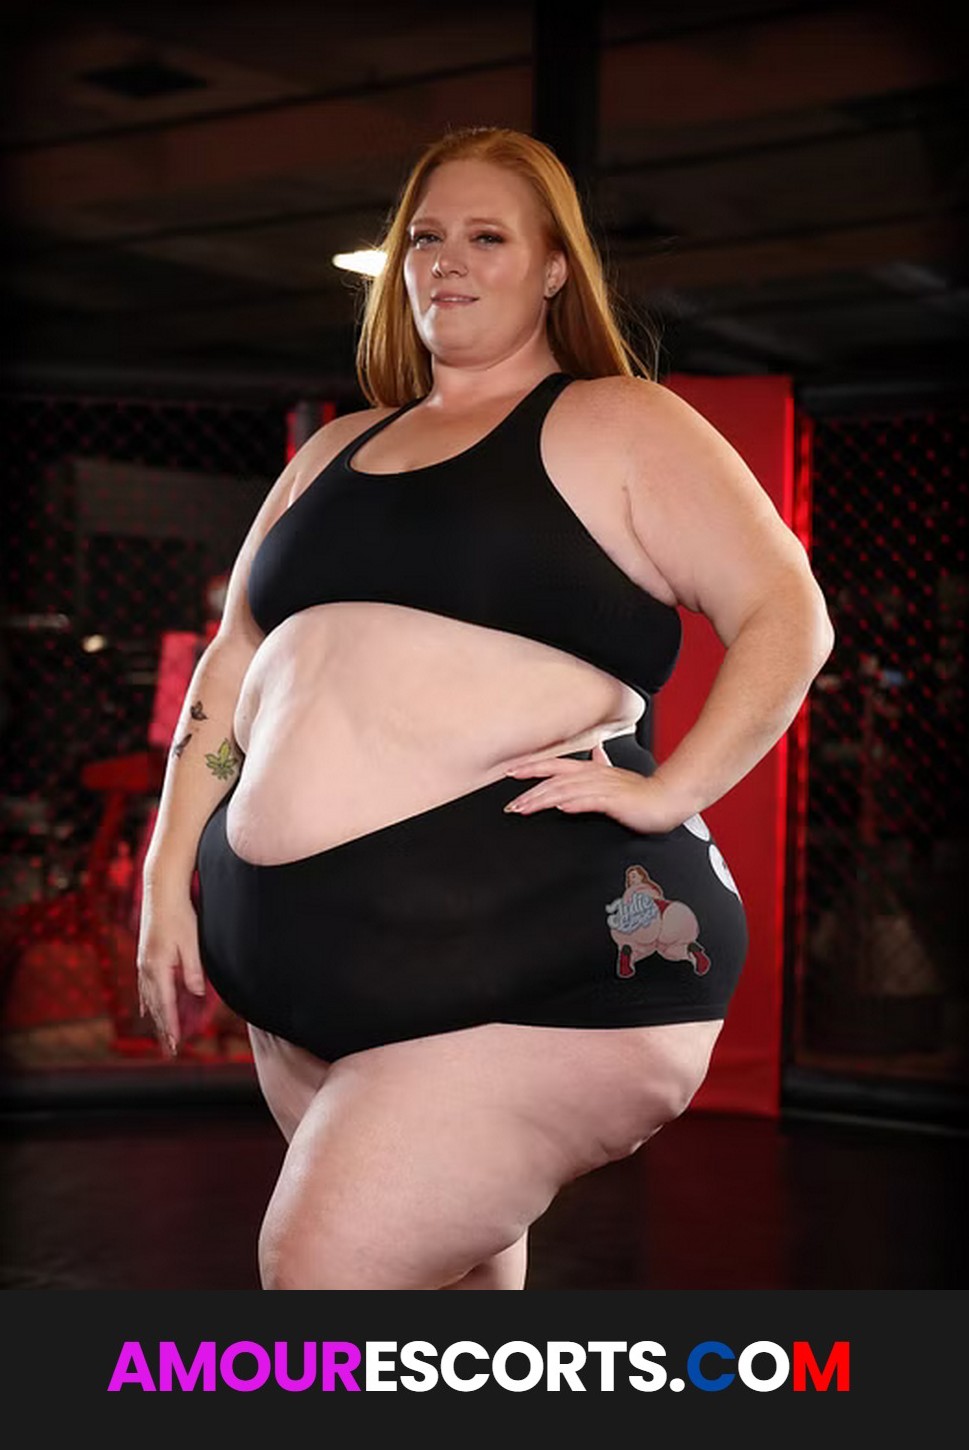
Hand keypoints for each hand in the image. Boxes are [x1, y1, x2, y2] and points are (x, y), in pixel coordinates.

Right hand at [135, 887, 206, 1054]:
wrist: (161, 892)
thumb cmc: (180, 915)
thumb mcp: (192, 942)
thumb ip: (193, 970)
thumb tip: (197, 994)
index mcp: (158, 967)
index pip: (166, 1005)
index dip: (172, 1026)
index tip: (176, 1044)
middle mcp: (146, 969)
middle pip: (155, 1006)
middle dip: (163, 1029)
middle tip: (171, 1050)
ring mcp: (143, 963)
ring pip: (148, 998)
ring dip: (156, 1018)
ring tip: (162, 1036)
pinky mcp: (144, 957)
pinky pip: (144, 987)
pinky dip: (148, 1002)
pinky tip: (147, 1010)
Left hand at [503, 743, 689, 834]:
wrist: (668, 799)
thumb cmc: (642, 792)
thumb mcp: (617, 776)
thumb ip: (604, 764)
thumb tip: (596, 751)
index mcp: (592, 769)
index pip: (555, 766)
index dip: (532, 767)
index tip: (509, 772)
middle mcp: (593, 775)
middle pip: (554, 780)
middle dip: (529, 791)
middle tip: (509, 804)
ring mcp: (603, 787)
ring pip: (565, 791)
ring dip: (542, 799)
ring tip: (524, 808)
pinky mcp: (614, 801)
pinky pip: (589, 801)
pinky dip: (573, 803)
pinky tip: (560, 807)